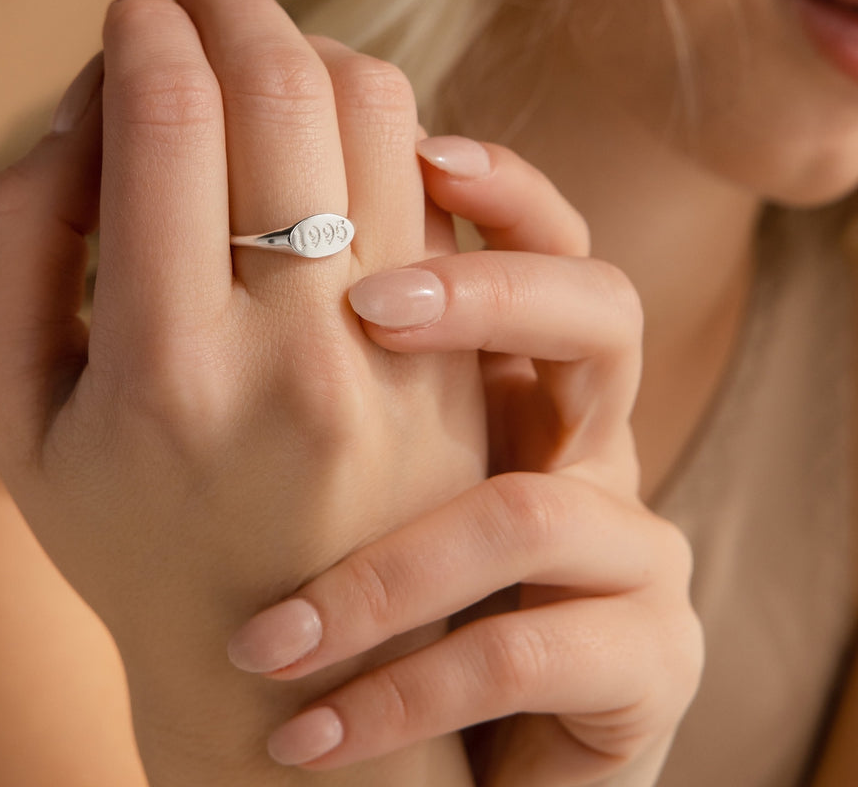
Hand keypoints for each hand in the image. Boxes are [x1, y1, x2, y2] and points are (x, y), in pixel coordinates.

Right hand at [0, 0, 483, 784]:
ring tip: (266, 45)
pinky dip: (382, 120)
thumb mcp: (20, 418)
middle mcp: (295, 354)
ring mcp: (398, 358)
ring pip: (381, 114)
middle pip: (285, 93)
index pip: (164, 121)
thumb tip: (86, 106)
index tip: (134, 1)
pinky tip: (331, 124)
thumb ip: (20, 248)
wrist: (295, 665)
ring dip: (314, 46)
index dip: (144, 30)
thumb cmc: (135, 539)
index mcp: (162, 369)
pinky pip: (440, 181)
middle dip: (235, 3)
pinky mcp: (462, 362)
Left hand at [227, 137, 702, 785]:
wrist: (441, 719)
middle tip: (364, 310)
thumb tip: (239, 213)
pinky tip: (300, 734)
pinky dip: (406, 695)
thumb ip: (341, 337)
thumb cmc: (381, 564)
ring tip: (275, 630)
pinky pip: (532, 657)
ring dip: (406, 565)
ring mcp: (627, 547)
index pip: (536, 235)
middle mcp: (587, 437)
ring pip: (557, 509)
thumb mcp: (365, 438)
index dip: (495, 185)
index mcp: (521, 369)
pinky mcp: (643, 660)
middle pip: (600, 315)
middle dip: (488, 294)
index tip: (412, 154)